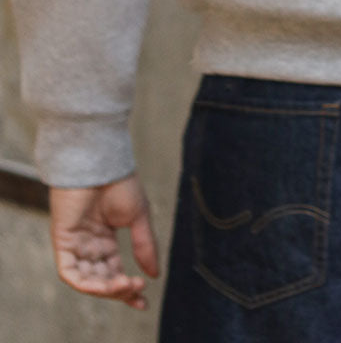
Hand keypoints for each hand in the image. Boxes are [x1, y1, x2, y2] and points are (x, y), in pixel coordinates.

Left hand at [49, 173, 159, 309]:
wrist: (102, 161)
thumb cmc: (119, 182)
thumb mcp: (138, 217)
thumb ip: (145, 246)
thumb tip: (155, 274)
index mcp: (105, 240)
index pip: (113, 272)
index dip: (127, 290)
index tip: (143, 301)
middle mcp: (89, 246)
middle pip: (101, 280)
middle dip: (118, 290)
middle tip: (136, 289)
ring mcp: (75, 244)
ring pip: (86, 280)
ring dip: (105, 288)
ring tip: (125, 284)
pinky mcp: (62, 240)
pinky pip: (69, 272)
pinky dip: (84, 282)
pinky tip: (103, 283)